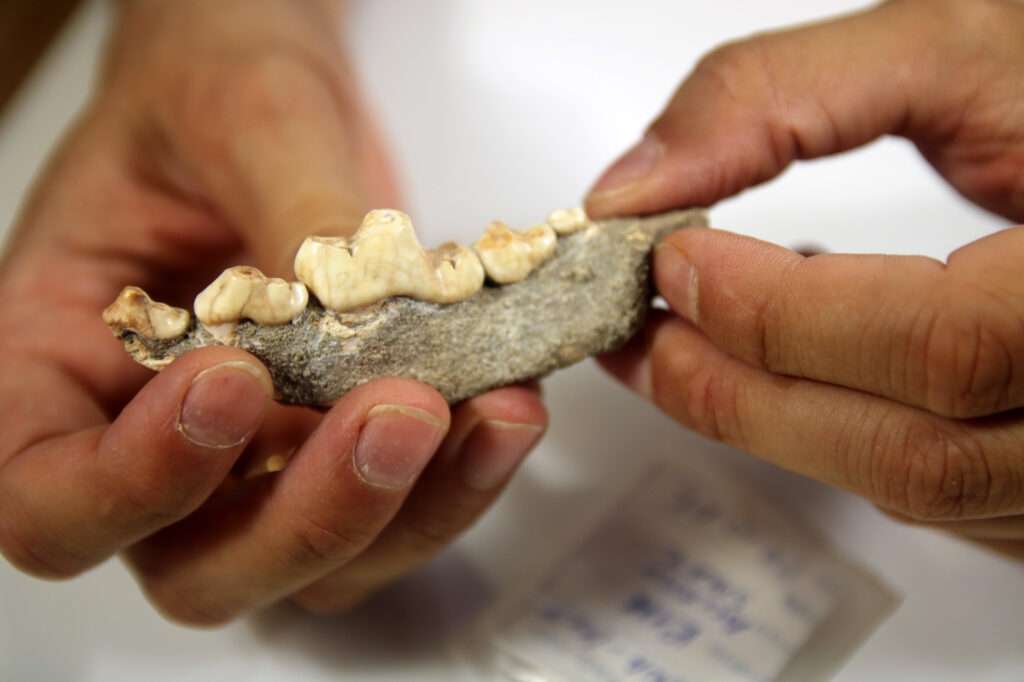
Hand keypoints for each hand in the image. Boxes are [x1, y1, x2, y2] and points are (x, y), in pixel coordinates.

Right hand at [0, 0, 545, 623]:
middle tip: (399, 416)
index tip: (231, 381)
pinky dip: (460, 480)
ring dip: (412, 510)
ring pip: (318, 565)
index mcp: (56, 365)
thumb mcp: (240, 121)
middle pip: (199, 568)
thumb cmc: (210, 89)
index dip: (136, 480)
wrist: (271, 96)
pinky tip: (506, 411)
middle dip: (309, 516)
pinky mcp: (343, 450)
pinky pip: (400, 513)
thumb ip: (293, 217)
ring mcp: (256, 463)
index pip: (48, 497)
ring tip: (492, 414)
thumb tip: (366, 314)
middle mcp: (151, 443)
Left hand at [586, 0, 1023, 554]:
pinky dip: (831, 427)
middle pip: (914, 452)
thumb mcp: (966, 46)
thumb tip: (637, 185)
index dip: (785, 316)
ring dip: (772, 417)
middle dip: (740, 390)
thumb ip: (785, 93)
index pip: (947, 345)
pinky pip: (934, 488)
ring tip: (689, 343)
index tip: (676, 261)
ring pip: (916, 485)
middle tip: (641, 328)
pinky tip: (786, 366)